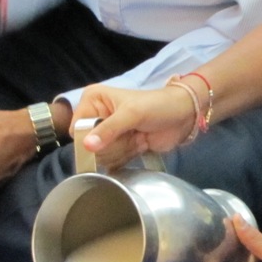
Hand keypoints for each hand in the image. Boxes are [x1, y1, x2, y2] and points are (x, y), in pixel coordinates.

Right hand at [72, 83, 198, 169]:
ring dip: (122, 150)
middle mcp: (96, 116)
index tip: (111, 135)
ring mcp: (108, 134)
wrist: (183, 116)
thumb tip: (87, 146)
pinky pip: (112, 162)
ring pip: (101, 156)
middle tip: (131, 132)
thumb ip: (108, 130)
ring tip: (138, 136)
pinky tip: (139, 145)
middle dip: (112, 144)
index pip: (77, 127)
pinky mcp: (119, 148)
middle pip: (88, 145)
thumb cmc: (157, 106)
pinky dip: (126, 157)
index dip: (90, 137)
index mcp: (93, 100)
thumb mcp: (132, 114)